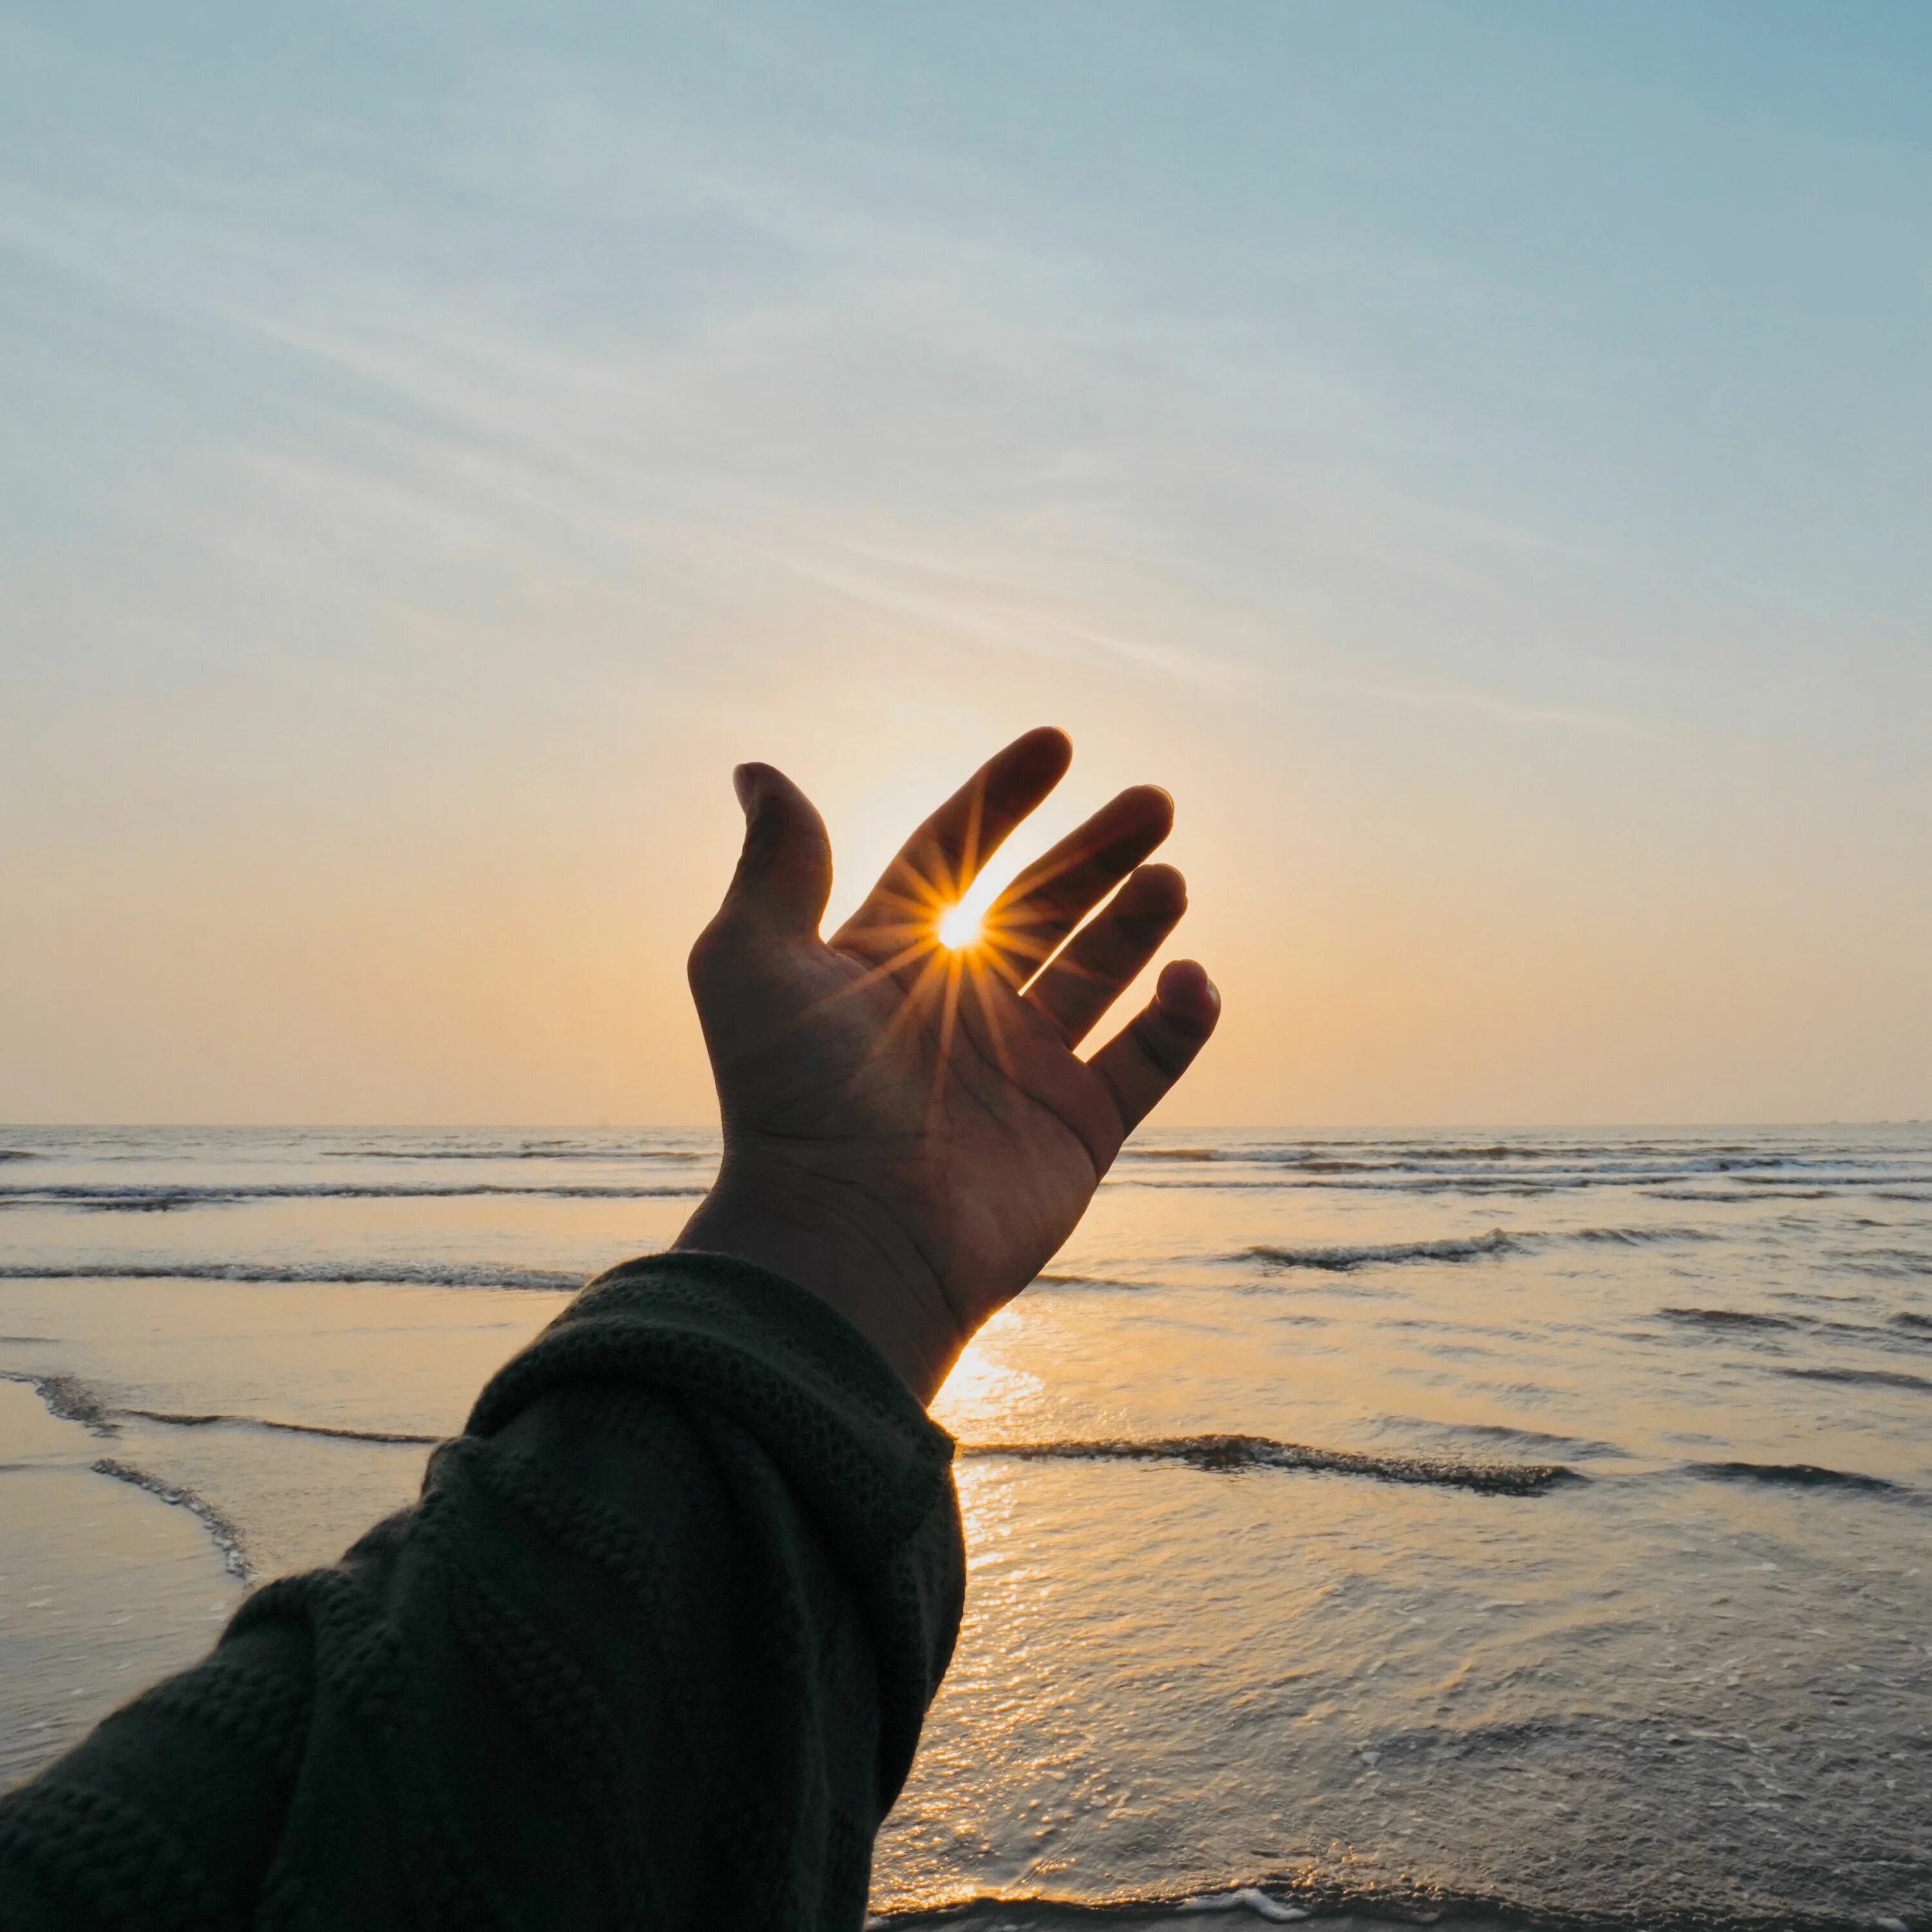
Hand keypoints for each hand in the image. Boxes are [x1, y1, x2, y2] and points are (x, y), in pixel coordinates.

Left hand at [674, 727, 1219, 1401]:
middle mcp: (958, 1012)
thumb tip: (756, 770)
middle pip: (1042, 909)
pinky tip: (1191, 978)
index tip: (1056, 743)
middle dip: (1096, 853)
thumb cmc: (790, 1099)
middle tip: (1155, 802)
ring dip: (1139, 923)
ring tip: (1169, 877)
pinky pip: (1145, 1063)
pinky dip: (1178, 1022)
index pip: (952, 859)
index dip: (1001, 800)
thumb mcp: (752, 960)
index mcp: (886, 964)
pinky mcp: (1076, 1134)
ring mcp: (1022, 1074)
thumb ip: (777, 863)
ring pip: (1100, 976)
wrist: (847, 1239)